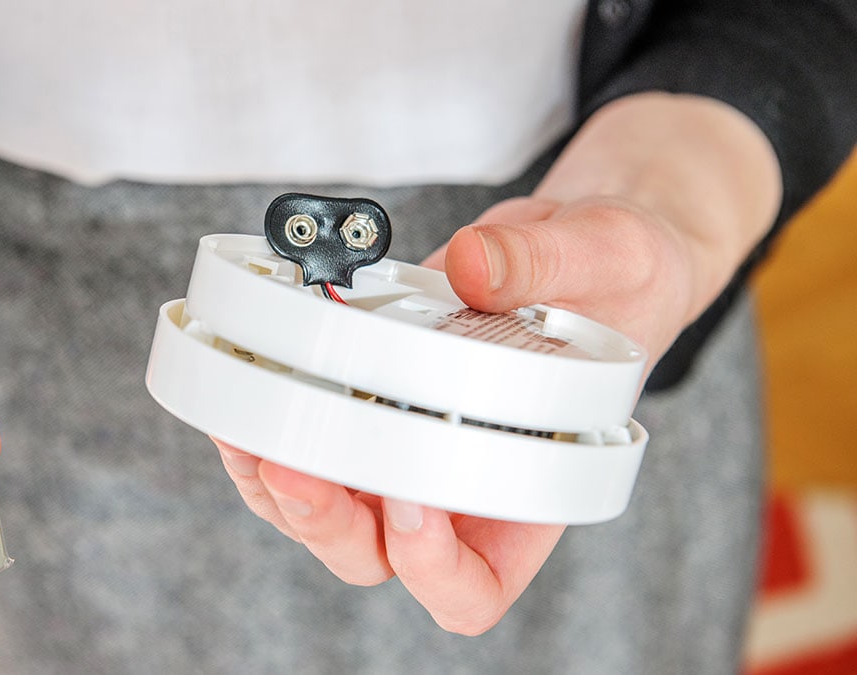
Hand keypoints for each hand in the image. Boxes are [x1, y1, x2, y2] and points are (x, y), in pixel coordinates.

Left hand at [213, 193, 706, 633]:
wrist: (572, 247)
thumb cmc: (616, 277)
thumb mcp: (610, 255)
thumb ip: (543, 263)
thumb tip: (471, 266)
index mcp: (529, 489)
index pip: (475, 586)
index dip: (435, 568)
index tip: (416, 502)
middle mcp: (455, 485)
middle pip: (374, 555)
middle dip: (325, 523)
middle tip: (293, 463)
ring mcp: (400, 447)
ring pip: (322, 511)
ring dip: (276, 485)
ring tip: (247, 430)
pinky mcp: (363, 401)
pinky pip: (300, 443)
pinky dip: (262, 425)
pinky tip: (244, 389)